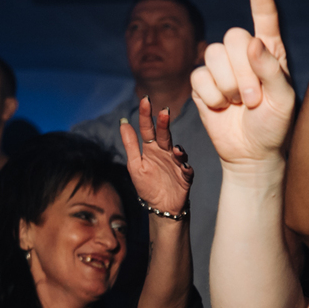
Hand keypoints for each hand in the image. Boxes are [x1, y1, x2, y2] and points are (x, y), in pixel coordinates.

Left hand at [120, 95, 193, 217]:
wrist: (161, 207)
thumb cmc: (147, 185)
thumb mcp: (134, 165)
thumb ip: (130, 144)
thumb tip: (122, 122)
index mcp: (150, 148)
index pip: (147, 128)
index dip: (146, 114)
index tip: (145, 100)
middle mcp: (164, 152)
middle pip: (164, 135)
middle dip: (164, 124)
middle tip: (164, 111)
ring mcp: (176, 163)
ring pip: (177, 152)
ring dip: (177, 149)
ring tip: (175, 149)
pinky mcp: (185, 176)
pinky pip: (186, 170)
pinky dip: (185, 167)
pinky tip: (183, 166)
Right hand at [190, 0, 298, 169]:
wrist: (252, 154)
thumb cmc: (275, 126)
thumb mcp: (284, 101)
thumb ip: (273, 71)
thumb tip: (253, 42)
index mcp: (270, 50)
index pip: (263, 13)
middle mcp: (244, 53)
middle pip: (232, 36)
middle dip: (242, 71)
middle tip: (254, 99)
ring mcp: (221, 67)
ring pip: (213, 55)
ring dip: (228, 86)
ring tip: (240, 104)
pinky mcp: (203, 83)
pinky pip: (199, 77)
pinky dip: (212, 97)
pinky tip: (222, 108)